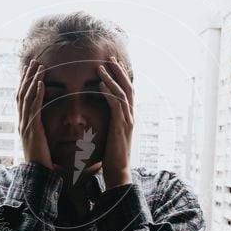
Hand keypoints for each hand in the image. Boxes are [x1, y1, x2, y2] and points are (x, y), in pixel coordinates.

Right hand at [16, 59, 55, 171]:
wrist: (37, 174)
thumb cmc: (41, 162)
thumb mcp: (41, 145)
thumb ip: (42, 134)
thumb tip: (48, 131)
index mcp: (23, 124)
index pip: (21, 99)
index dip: (24, 84)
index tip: (29, 71)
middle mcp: (21, 122)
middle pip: (21, 93)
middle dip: (27, 77)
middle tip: (33, 62)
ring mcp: (25, 124)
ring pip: (27, 97)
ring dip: (32, 80)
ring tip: (39, 66)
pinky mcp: (32, 128)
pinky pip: (34, 107)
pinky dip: (36, 93)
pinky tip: (41, 82)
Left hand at [96, 55, 133, 189]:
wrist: (119, 172)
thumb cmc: (112, 156)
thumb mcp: (111, 136)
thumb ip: (110, 124)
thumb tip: (104, 116)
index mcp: (128, 117)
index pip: (127, 92)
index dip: (122, 77)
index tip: (114, 65)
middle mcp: (130, 116)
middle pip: (128, 87)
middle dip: (119, 72)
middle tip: (110, 58)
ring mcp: (127, 121)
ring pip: (122, 93)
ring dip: (112, 78)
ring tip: (102, 66)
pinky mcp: (121, 126)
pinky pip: (116, 105)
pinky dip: (109, 93)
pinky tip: (100, 85)